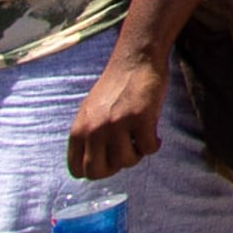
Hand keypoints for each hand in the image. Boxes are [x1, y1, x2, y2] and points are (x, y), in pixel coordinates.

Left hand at [65, 45, 168, 181]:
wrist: (135, 60)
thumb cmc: (116, 87)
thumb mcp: (90, 113)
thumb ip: (88, 137)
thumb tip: (93, 165)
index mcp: (78, 130)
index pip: (77, 170)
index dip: (96, 169)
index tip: (110, 159)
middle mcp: (94, 129)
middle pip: (98, 172)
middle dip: (115, 167)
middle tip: (127, 152)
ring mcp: (116, 124)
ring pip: (126, 162)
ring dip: (138, 154)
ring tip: (141, 138)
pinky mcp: (140, 118)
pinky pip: (148, 148)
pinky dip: (154, 144)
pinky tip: (154, 133)